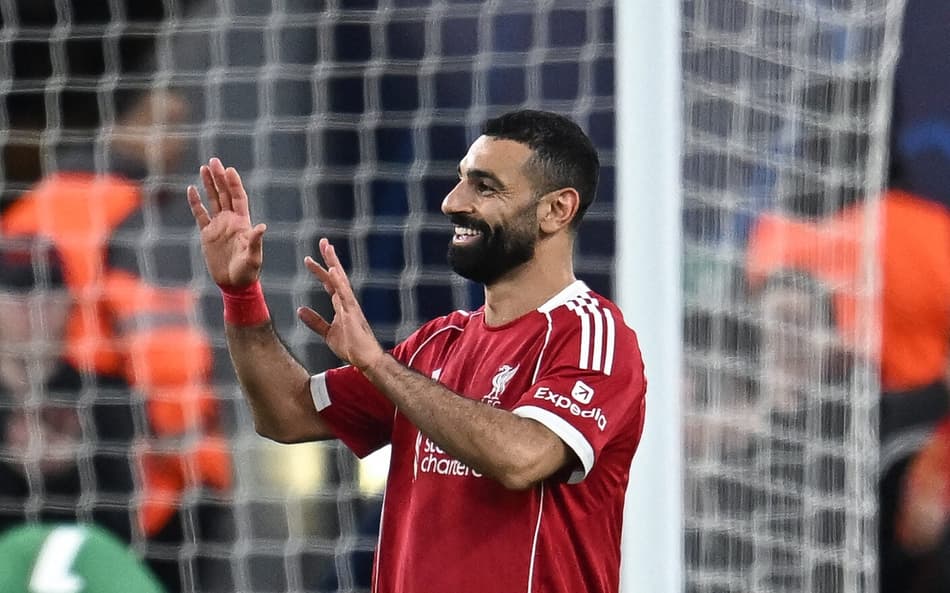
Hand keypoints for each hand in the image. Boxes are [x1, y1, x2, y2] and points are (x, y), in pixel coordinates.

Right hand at [186, 158, 266, 287]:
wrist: (234, 283)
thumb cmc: (248, 271)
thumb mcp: (254, 257)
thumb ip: (255, 242)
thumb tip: (262, 227)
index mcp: (242, 222)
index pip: (238, 198)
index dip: (234, 184)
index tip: (229, 170)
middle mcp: (230, 220)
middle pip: (224, 194)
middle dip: (219, 177)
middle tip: (214, 161)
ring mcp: (218, 226)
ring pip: (212, 200)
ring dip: (209, 184)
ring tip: (204, 168)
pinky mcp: (207, 234)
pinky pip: (200, 214)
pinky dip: (195, 203)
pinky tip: (191, 189)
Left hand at [297, 238, 385, 371]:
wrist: (365, 359)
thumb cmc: (351, 346)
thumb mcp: (327, 333)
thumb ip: (315, 321)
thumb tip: (301, 310)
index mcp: (341, 305)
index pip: (329, 283)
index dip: (320, 270)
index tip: (311, 258)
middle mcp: (347, 301)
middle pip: (336, 275)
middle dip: (329, 258)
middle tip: (322, 242)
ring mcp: (351, 305)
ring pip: (341, 280)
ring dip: (334, 263)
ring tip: (327, 248)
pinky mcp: (352, 312)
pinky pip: (344, 294)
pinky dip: (338, 282)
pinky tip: (332, 271)